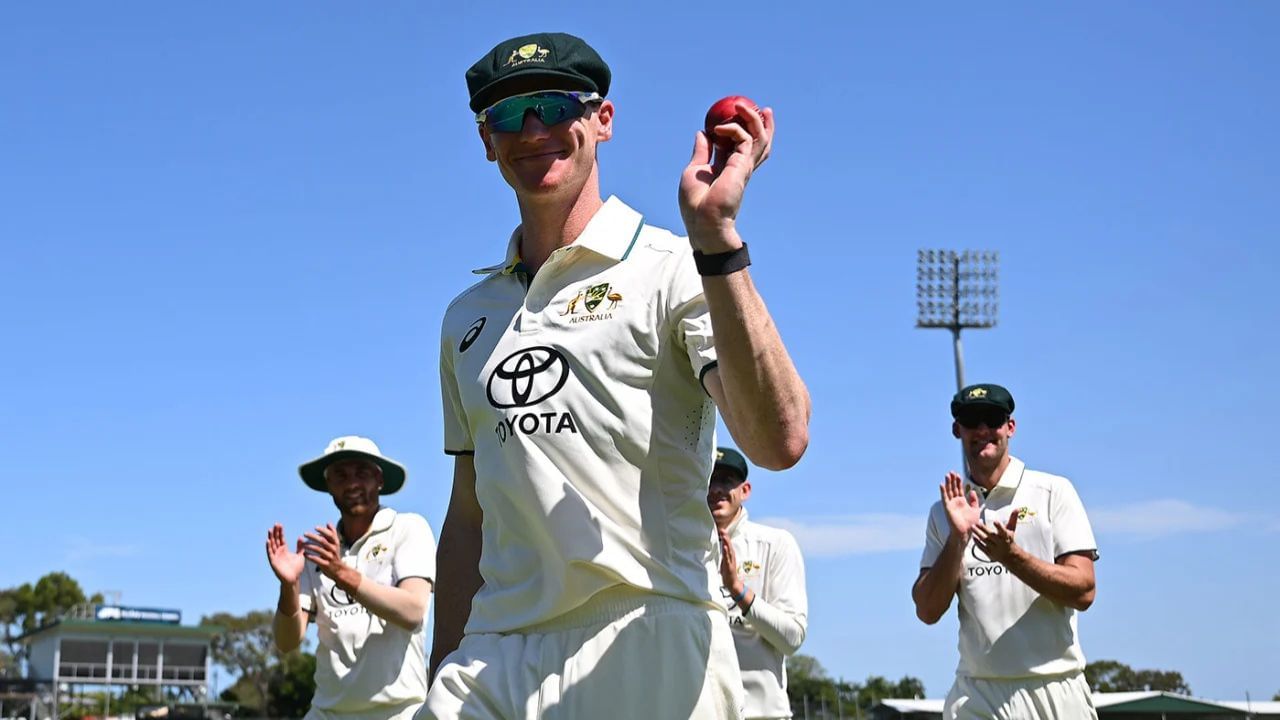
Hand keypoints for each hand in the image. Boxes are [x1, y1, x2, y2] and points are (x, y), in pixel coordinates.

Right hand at [266, 524, 304, 584]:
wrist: (294, 579)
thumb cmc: (297, 569)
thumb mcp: (300, 555)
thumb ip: (300, 547)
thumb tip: (300, 537)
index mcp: (284, 550)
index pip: (281, 539)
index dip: (280, 532)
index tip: (279, 524)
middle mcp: (279, 552)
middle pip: (276, 540)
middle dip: (275, 532)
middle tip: (275, 524)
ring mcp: (275, 557)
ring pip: (272, 545)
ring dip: (270, 538)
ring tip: (270, 530)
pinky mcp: (273, 562)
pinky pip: (270, 553)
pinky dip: (268, 547)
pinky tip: (267, 541)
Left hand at [302, 524, 358, 591]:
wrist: (339, 571)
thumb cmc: (334, 555)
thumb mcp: (336, 544)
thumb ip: (332, 533)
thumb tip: (328, 523)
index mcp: (335, 543)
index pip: (330, 535)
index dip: (323, 531)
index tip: (315, 527)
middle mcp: (333, 549)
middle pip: (323, 541)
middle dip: (313, 537)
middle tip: (305, 533)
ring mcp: (330, 557)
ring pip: (319, 550)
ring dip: (310, 546)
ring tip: (303, 544)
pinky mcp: (326, 565)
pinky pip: (317, 560)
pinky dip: (310, 557)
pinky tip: (304, 554)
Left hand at [679, 103, 773, 252]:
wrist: (704, 220)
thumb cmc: (696, 204)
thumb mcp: (694, 171)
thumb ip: (702, 152)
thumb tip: (702, 132)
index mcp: (727, 169)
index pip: (740, 146)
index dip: (741, 130)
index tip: (736, 116)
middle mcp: (739, 167)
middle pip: (758, 143)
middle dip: (763, 125)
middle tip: (761, 108)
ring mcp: (743, 167)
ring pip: (760, 139)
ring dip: (755, 120)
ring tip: (746, 106)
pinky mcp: (743, 166)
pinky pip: (744, 138)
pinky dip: (733, 128)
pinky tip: (719, 128)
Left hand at [717, 528, 743, 596]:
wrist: (732, 583)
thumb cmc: (728, 573)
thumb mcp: (725, 562)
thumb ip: (724, 555)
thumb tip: (722, 547)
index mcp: (730, 555)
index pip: (727, 544)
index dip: (725, 537)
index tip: (722, 530)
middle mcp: (731, 557)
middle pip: (729, 545)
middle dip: (726, 537)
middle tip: (723, 529)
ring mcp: (731, 561)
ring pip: (729, 550)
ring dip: (726, 542)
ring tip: (724, 535)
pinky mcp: (729, 566)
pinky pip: (727, 558)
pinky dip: (726, 552)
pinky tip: (724, 547)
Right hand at [940, 471, 980, 538]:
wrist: (965, 532)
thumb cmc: (971, 523)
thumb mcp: (975, 509)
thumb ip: (974, 500)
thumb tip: (972, 491)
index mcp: (962, 501)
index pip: (959, 489)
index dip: (959, 482)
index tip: (958, 474)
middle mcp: (955, 501)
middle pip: (953, 488)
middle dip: (953, 480)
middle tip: (951, 471)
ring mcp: (951, 504)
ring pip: (949, 491)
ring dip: (948, 483)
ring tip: (947, 475)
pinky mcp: (947, 507)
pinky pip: (944, 498)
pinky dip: (943, 491)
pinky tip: (942, 484)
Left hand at [972, 509, 1020, 563]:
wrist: (1010, 556)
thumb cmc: (1009, 540)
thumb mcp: (1012, 529)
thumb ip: (1012, 519)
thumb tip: (1017, 508)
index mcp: (1006, 536)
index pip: (1003, 531)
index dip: (999, 527)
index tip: (995, 521)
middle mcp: (1000, 542)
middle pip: (991, 535)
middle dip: (984, 529)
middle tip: (977, 522)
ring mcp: (994, 548)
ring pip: (985, 540)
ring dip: (978, 534)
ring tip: (972, 527)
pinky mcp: (989, 553)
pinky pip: (982, 547)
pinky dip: (977, 542)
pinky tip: (973, 536)